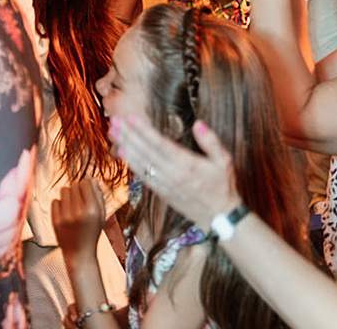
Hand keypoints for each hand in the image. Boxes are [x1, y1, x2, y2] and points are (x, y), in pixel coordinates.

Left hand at [50, 180, 105, 257]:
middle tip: (80, 199)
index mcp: (92, 211)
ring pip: (63, 190)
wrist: (79, 255)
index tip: (86, 188)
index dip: (86, 184)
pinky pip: (55, 201)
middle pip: (74, 185)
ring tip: (72, 205)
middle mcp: (79, 213)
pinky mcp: (55, 221)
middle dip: (77, 190)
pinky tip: (66, 213)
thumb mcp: (101, 216)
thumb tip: (91, 179)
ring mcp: (66, 217)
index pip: (86, 183)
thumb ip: (98, 196)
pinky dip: (60, 204)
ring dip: (68, 195)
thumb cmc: (92, 233)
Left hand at [111, 113, 241, 225]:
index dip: (143, 131)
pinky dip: (130, 164)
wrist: (220, 217)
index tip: (130, 118)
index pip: (160, 144)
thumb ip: (211, 142)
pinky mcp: (162, 193)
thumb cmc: (222, 186)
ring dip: (124, 146)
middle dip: (128, 135)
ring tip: (112, 132)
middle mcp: (173, 174)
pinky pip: (142, 176)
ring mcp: (165, 185)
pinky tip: (120, 153)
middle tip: (114, 120)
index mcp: (187, 165)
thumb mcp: (224, 161)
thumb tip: (198, 123)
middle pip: (145, 152)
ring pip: (140, 163)